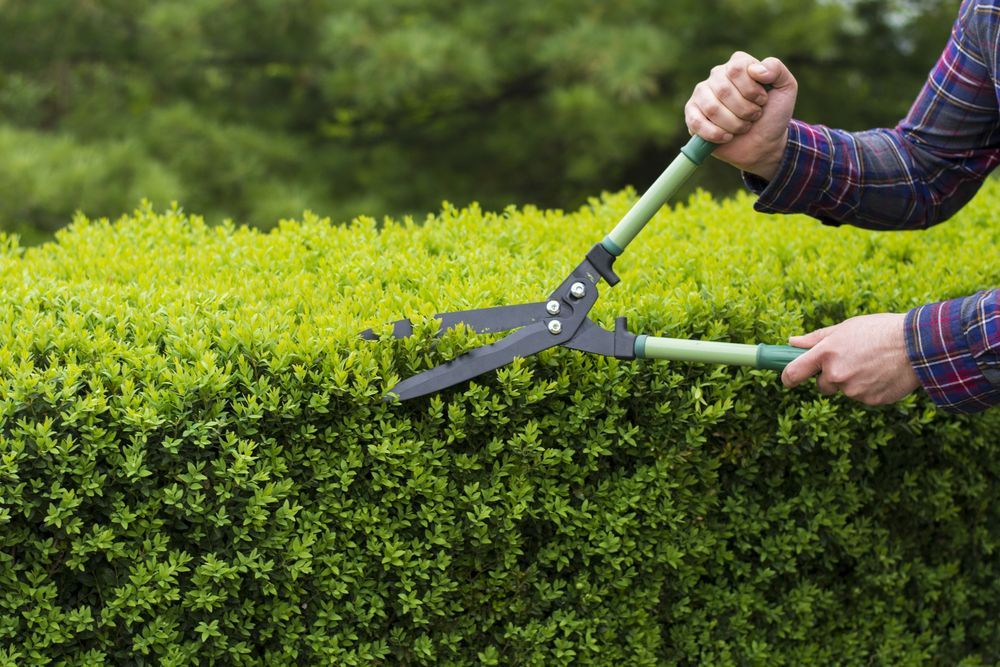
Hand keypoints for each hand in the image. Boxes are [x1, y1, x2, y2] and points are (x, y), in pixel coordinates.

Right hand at [685, 51, 797, 179]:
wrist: (764, 144)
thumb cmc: (773, 114)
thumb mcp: (786, 88)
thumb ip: (776, 69)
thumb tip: (756, 70)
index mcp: (737, 64)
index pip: (736, 68)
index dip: (751, 90)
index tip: (763, 101)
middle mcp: (717, 75)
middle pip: (723, 90)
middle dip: (744, 110)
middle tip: (754, 117)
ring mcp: (701, 95)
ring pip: (711, 108)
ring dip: (733, 124)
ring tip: (742, 127)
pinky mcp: (692, 115)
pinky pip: (696, 122)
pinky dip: (715, 134)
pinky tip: (727, 137)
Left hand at [782, 313, 921, 405]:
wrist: (918, 345)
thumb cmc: (880, 331)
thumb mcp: (845, 328)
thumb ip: (816, 338)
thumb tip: (791, 342)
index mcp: (826, 353)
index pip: (794, 373)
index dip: (788, 378)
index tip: (788, 379)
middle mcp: (836, 374)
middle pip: (822, 386)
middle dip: (831, 377)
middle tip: (851, 361)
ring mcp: (853, 390)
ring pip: (845, 391)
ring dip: (853, 382)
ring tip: (873, 364)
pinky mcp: (870, 401)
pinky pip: (863, 397)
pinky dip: (869, 388)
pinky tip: (882, 374)